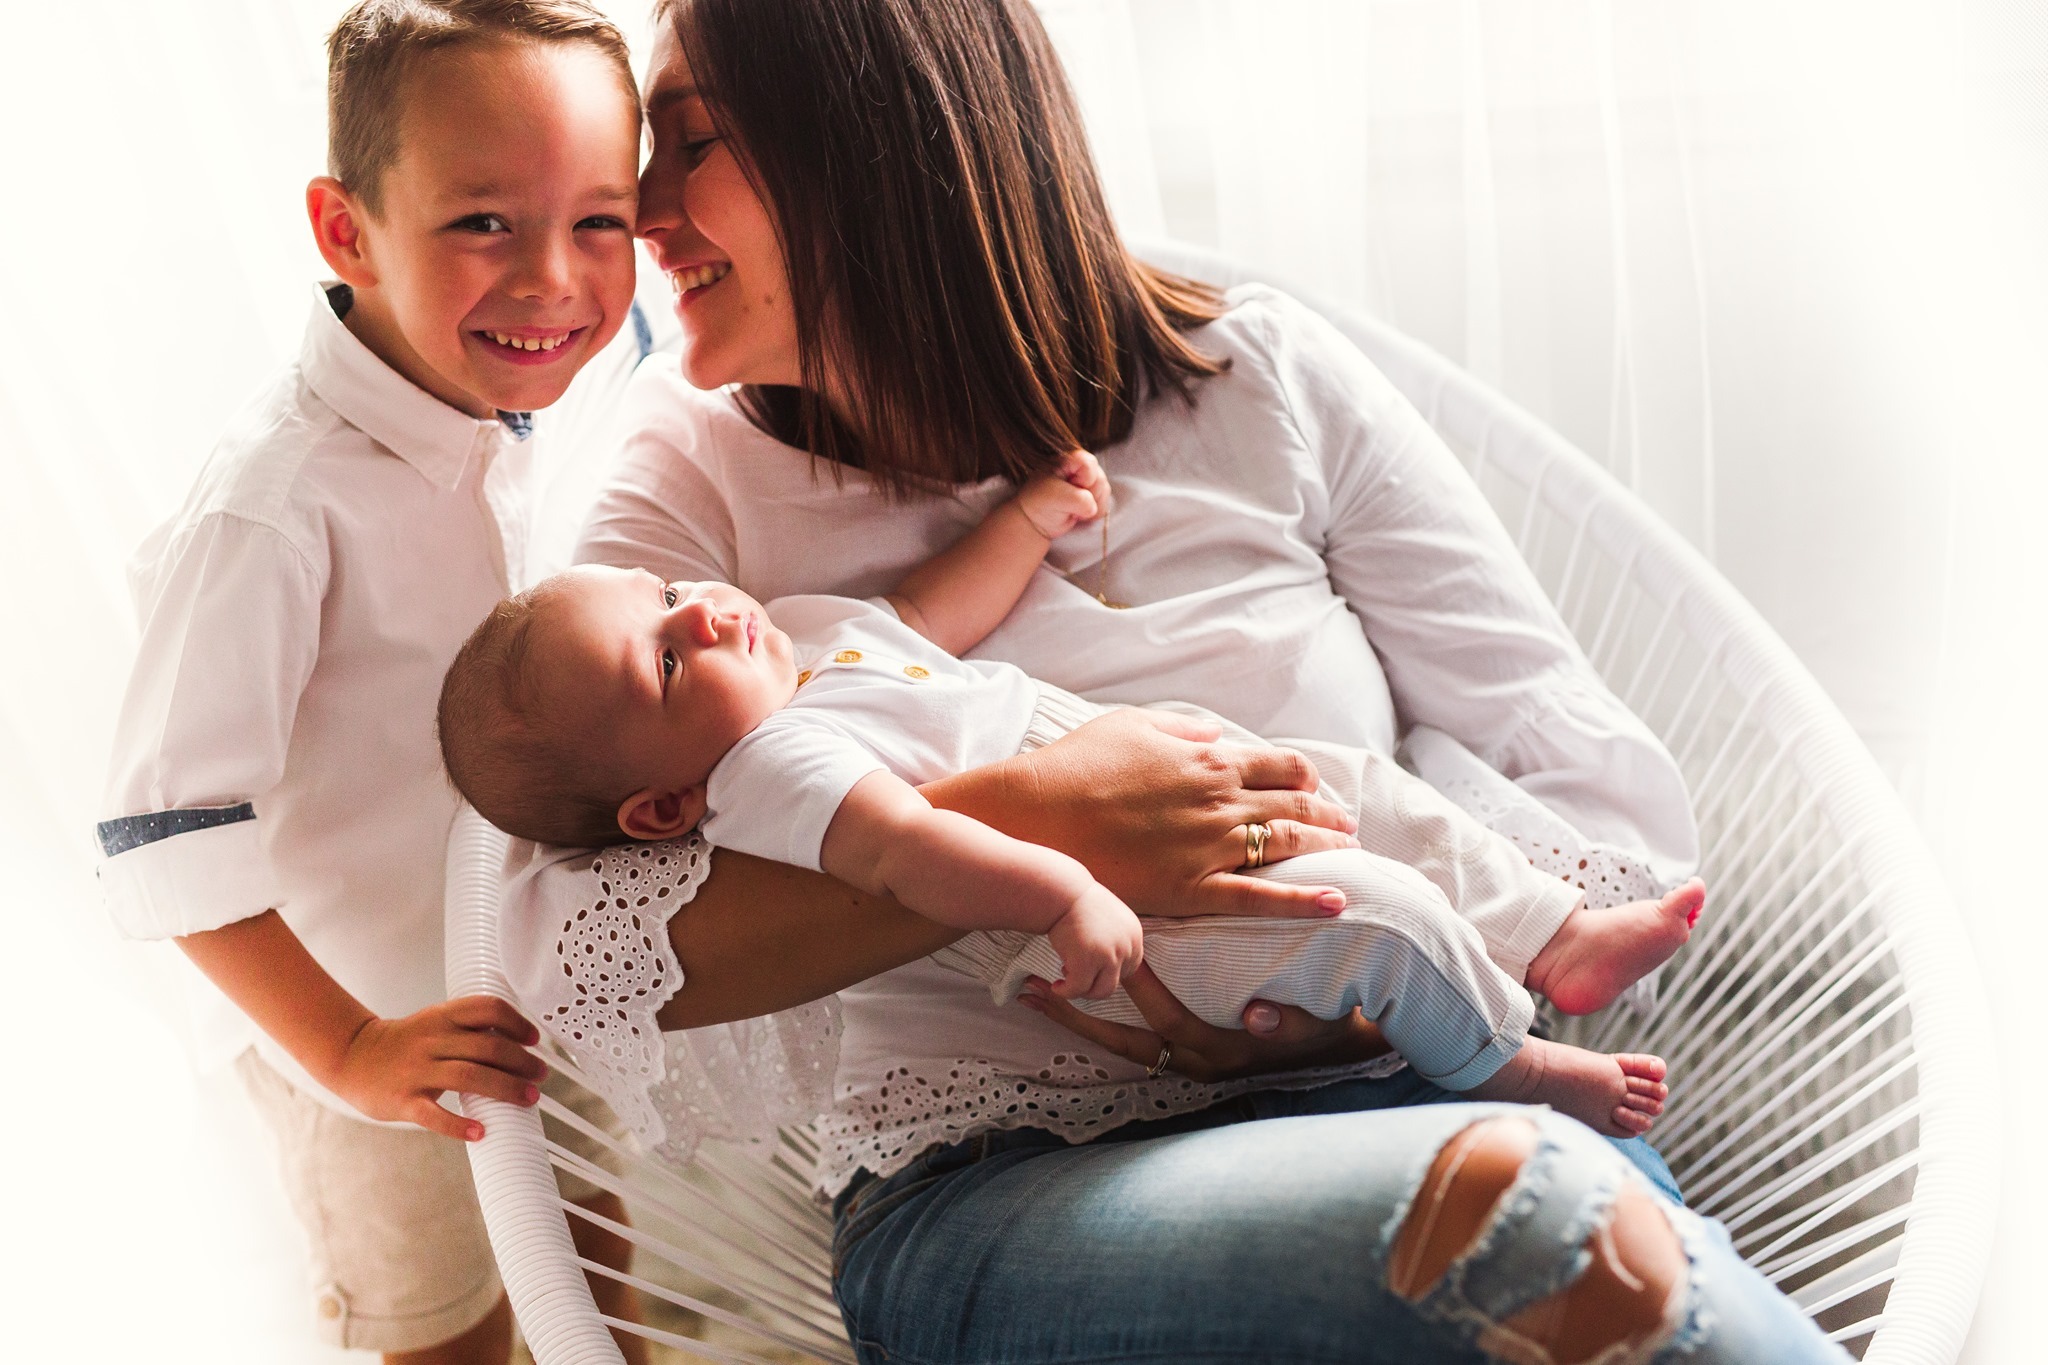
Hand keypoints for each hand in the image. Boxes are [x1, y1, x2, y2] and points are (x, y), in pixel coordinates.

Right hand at [325, 995, 548, 1140]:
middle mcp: (431, 1039)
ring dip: (506, 1088)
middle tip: (541, 1075)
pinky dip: (459, 1125)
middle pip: (488, 1046)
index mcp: (442, 1016)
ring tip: (529, 1098)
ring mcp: (416, 1070)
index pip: (488, 1008)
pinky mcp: (403, 1100)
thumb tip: (519, 1044)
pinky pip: (434, 1115)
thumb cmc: (405, 1042)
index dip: (517, 1022)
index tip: (535, 1040)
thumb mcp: (435, 1022)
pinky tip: (481, 1132)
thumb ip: (469, 1029)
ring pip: (470, 1076)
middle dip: (522, 1061)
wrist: (352, 1057)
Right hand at [971, 707, 1359, 917]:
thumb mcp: (1132, 724)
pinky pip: (1258, 897)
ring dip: (1327, 848)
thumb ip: (1184, 729)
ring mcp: (1209, 845)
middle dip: (1328, 814)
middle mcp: (1219, 799)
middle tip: (1347, 826)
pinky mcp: (1192, 888)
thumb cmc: (1077, 765)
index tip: (1316, 788)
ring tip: (1350, 855)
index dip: (1306, 778)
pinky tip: (1335, 902)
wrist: (1036, 813)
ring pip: (1287, 845)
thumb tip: (1217, 735)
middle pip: (1294, 805)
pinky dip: (1301, 900)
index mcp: (1209, 759)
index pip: (1280, 766)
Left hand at [1016, 449, 1108, 538]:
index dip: (1083, 480)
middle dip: (1088, 495)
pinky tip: (1077, 512)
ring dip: (1090, 505)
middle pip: (1100, 478)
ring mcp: (1087, 480)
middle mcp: (1079, 466)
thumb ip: (1078, 499)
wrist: (1034, 520)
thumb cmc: (1039, 503)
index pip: (1089, 464)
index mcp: (1067, 458)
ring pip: (1104, 491)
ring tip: (1070, 507)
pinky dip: (1093, 512)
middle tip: (1068, 501)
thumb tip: (1092, 507)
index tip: (1069, 487)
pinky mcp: (1092, 494)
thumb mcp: (1054, 497)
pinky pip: (1104, 503)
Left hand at [1018, 964, 1393, 1081]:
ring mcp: (1188, 1066)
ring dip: (1077, 1023)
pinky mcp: (1186, 1060)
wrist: (1343, 1052)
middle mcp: (1196, 1062)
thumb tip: (1256, 1016)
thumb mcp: (1316, 1022)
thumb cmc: (1329, 1025)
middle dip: (1075, 1018)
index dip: (1135, 988)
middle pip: (1124, 1042)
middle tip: (1028, 992)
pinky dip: (1100, 1027)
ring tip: (1032, 997)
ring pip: (1121, 1047)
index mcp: (1221, 1048)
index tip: (1099, 959)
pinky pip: (1133, 1046)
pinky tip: (1072, 1004)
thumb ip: (1286, 1019)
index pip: (1167, 1016)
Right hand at [1044, 885, 1144, 999]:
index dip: (1108, 971)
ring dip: (1083, 991)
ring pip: (1100, 991)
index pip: (1129, 967)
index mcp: (1134, 934)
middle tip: (1072, 972)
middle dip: (1093, 982)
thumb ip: (1115, 938)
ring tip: (1065, 981)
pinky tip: (1056, 986)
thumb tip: (1108, 964)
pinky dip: (1066, 992)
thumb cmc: (1078, 902)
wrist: (1061, 891)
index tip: (1089, 967)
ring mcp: (1109, 956)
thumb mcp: (1109, 917)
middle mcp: (1126, 946)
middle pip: (1116, 980)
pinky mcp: (1087, 962)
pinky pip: (1078, 989)